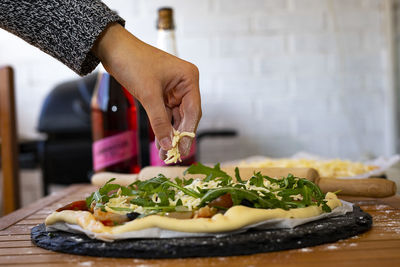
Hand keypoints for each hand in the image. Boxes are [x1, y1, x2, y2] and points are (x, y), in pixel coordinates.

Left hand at [93, 23, 201, 157]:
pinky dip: (162, 127)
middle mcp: (185, 84)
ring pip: (175, 117)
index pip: (193, 111)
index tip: (182, 150)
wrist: (113, 48)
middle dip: (177, 136)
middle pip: (186, 116)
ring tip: (163, 154)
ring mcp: (174, 89)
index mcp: (189, 78)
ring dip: (169, 134)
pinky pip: (165, 114)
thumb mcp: (148, 94)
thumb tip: (166, 144)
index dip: (188, 133)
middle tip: (172, 156)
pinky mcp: (162, 93)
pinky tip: (159, 141)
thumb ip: (159, 120)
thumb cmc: (133, 62)